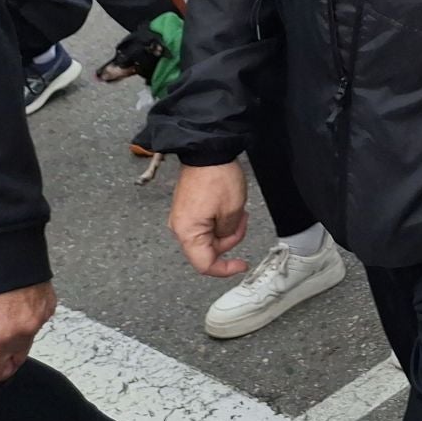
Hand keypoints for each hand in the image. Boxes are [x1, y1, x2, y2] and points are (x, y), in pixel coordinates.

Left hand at [0, 282, 56, 381]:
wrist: (10, 255)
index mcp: (2, 337)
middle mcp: (25, 332)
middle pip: (13, 364)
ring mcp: (40, 320)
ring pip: (25, 343)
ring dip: (10, 340)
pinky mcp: (49, 308)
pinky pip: (35, 325)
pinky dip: (23, 323)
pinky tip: (14, 310)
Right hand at [168, 162, 249, 277]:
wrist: (207, 150)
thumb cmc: (217, 176)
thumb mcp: (232, 211)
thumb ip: (228, 234)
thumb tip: (224, 239)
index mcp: (187, 232)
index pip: (204, 264)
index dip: (225, 269)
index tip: (241, 266)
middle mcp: (180, 227)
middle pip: (207, 250)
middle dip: (230, 239)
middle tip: (242, 221)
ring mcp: (183, 217)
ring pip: (208, 236)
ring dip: (227, 228)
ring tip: (237, 209)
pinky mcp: (187, 208)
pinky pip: (205, 223)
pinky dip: (220, 220)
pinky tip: (229, 206)